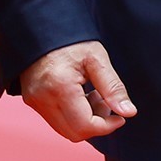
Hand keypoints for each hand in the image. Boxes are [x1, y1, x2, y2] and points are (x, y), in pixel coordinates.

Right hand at [17, 40, 135, 141]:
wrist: (41, 26)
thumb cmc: (71, 39)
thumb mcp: (97, 58)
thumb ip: (113, 88)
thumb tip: (128, 113)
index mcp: (60, 87)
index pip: (86, 126)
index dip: (107, 126)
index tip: (120, 116)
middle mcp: (42, 99)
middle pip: (75, 134)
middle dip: (96, 124)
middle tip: (105, 101)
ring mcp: (34, 101)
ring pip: (65, 130)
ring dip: (84, 120)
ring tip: (92, 94)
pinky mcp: (32, 100)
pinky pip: (56, 121)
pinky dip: (72, 115)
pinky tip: (79, 95)